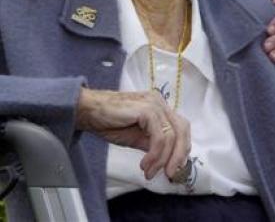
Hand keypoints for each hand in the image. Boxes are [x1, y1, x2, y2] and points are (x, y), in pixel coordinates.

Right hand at [76, 88, 190, 180]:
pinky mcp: (146, 109)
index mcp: (159, 108)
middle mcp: (160, 103)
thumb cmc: (109, 122)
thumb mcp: (136, 137)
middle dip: (179, 155)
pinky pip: (159, 136)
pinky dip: (155, 154)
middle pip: (182, 129)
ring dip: (162, 159)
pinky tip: (144, 164)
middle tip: (170, 174)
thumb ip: (152, 144)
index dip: (182, 148)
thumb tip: (166, 160)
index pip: (180, 127)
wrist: (89, 111)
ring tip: (149, 172)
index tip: (175, 168)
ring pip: (171, 136)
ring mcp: (154, 104)